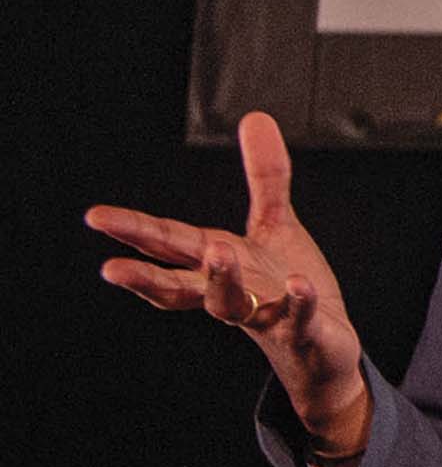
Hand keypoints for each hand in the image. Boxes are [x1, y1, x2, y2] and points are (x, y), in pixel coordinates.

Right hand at [88, 112, 371, 462]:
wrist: (321, 349)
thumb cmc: (284, 287)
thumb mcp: (274, 225)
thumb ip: (265, 175)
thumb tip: (253, 116)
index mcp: (219, 265)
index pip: (171, 245)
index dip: (134, 232)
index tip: (96, 216)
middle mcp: (234, 293)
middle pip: (184, 284)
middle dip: (147, 276)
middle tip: (110, 268)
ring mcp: (266, 316)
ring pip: (233, 306)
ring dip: (223, 281)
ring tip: (217, 251)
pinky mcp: (305, 331)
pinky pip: (298, 318)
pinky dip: (297, 304)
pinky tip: (297, 286)